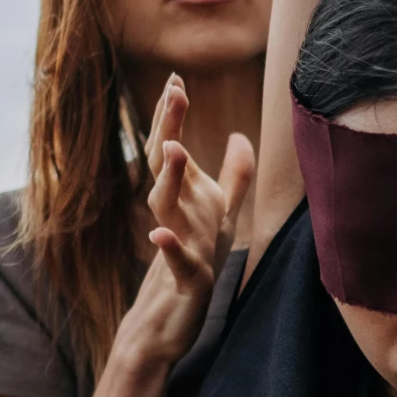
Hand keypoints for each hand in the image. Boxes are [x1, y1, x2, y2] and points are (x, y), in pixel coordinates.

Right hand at [123, 76, 255, 365]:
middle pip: (165, 166)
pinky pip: (175, 260)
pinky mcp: (184, 277)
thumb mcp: (220, 215)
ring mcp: (176, 244)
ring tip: (173, 149)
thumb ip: (233, 177)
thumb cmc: (195, 260)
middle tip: (175, 92)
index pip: (172, 148)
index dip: (173, 115)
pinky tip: (157, 236)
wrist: (170, 318)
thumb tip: (239, 135)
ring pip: (166, 206)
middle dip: (169, 128)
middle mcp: (174, 214)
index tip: (176, 78)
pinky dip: (167, 247)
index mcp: (182, 198)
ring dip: (170, 178)